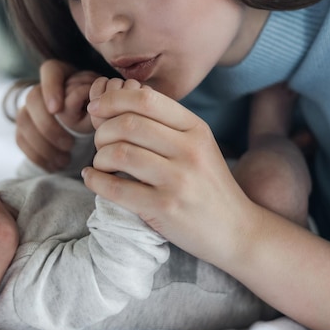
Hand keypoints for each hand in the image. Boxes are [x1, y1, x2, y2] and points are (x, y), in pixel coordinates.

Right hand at [15, 60, 95, 170]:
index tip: (57, 109)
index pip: (50, 70)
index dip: (51, 88)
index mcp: (62, 73)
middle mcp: (41, 86)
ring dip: (43, 144)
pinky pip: (20, 139)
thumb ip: (98, 98)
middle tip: (69, 144)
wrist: (83, 120)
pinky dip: (37, 155)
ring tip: (65, 160)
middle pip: (33, 98)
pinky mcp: (23, 126)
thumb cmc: (97, 104)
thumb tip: (94, 107)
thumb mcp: (102, 98)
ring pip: (24, 120)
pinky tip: (53, 166)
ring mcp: (28, 107)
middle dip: (49, 125)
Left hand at [83, 79, 249, 266]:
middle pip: (128, 124)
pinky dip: (95, 180)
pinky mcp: (165, 208)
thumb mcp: (198, 145)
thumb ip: (165, 123)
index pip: (146, 99)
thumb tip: (120, 101)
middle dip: (102, 131)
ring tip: (101, 163)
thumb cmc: (207, 184)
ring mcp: (178, 180)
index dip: (113, 100)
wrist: (236, 230)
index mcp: (196, 128)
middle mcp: (189, 150)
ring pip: (119, 153)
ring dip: (99, 156)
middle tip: (100, 143)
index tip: (96, 108)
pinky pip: (116, 188)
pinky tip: (93, 178)